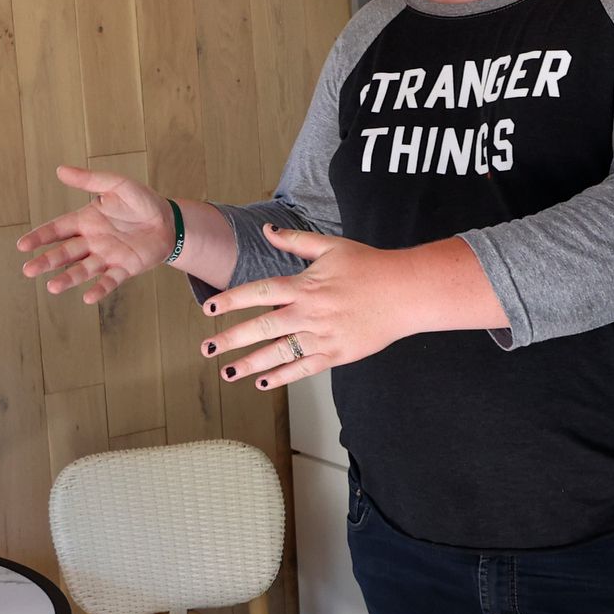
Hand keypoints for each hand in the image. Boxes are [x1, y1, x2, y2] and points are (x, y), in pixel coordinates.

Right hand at [15, 165, 175, 303]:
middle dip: (46, 261)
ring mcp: (106, 256)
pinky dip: (99, 289)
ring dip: (67, 278)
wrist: (168, 221)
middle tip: (28, 270)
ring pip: (82, 269)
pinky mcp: (124, 268)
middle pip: (64, 253)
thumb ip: (90, 180)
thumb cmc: (140, 201)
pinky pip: (110, 280)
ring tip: (52, 288)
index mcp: (86, 221)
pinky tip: (87, 297)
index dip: (39, 236)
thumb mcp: (116, 184)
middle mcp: (91, 241)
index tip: (22, 246)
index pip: (57, 229)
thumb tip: (60, 170)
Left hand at [200, 227, 468, 389]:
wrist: (406, 293)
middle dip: (231, 340)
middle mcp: (309, 313)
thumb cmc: (370, 266)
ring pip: (279, 353)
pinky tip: (263, 382)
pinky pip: (304, 368)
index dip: (232, 301)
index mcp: (304, 286)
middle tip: (207, 349)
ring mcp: (322, 336)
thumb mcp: (332, 246)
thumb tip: (266, 230)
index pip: (259, 293)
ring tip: (228, 372)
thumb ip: (296, 241)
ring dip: (251, 365)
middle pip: (262, 328)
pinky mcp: (337, 354)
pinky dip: (283, 376)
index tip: (210, 310)